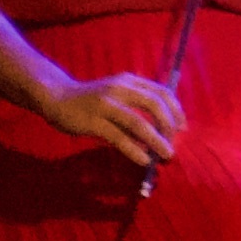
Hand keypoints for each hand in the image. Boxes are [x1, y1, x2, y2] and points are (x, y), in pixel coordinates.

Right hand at [44, 69, 180, 168]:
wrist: (57, 98)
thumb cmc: (92, 98)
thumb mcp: (117, 91)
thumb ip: (136, 100)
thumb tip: (162, 122)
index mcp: (130, 81)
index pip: (161, 91)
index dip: (175, 109)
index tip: (183, 127)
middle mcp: (121, 89)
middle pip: (154, 104)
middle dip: (169, 124)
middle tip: (174, 142)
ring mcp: (106, 105)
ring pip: (138, 123)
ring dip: (156, 140)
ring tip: (166, 154)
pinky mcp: (93, 122)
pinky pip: (118, 137)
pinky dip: (134, 149)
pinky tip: (143, 159)